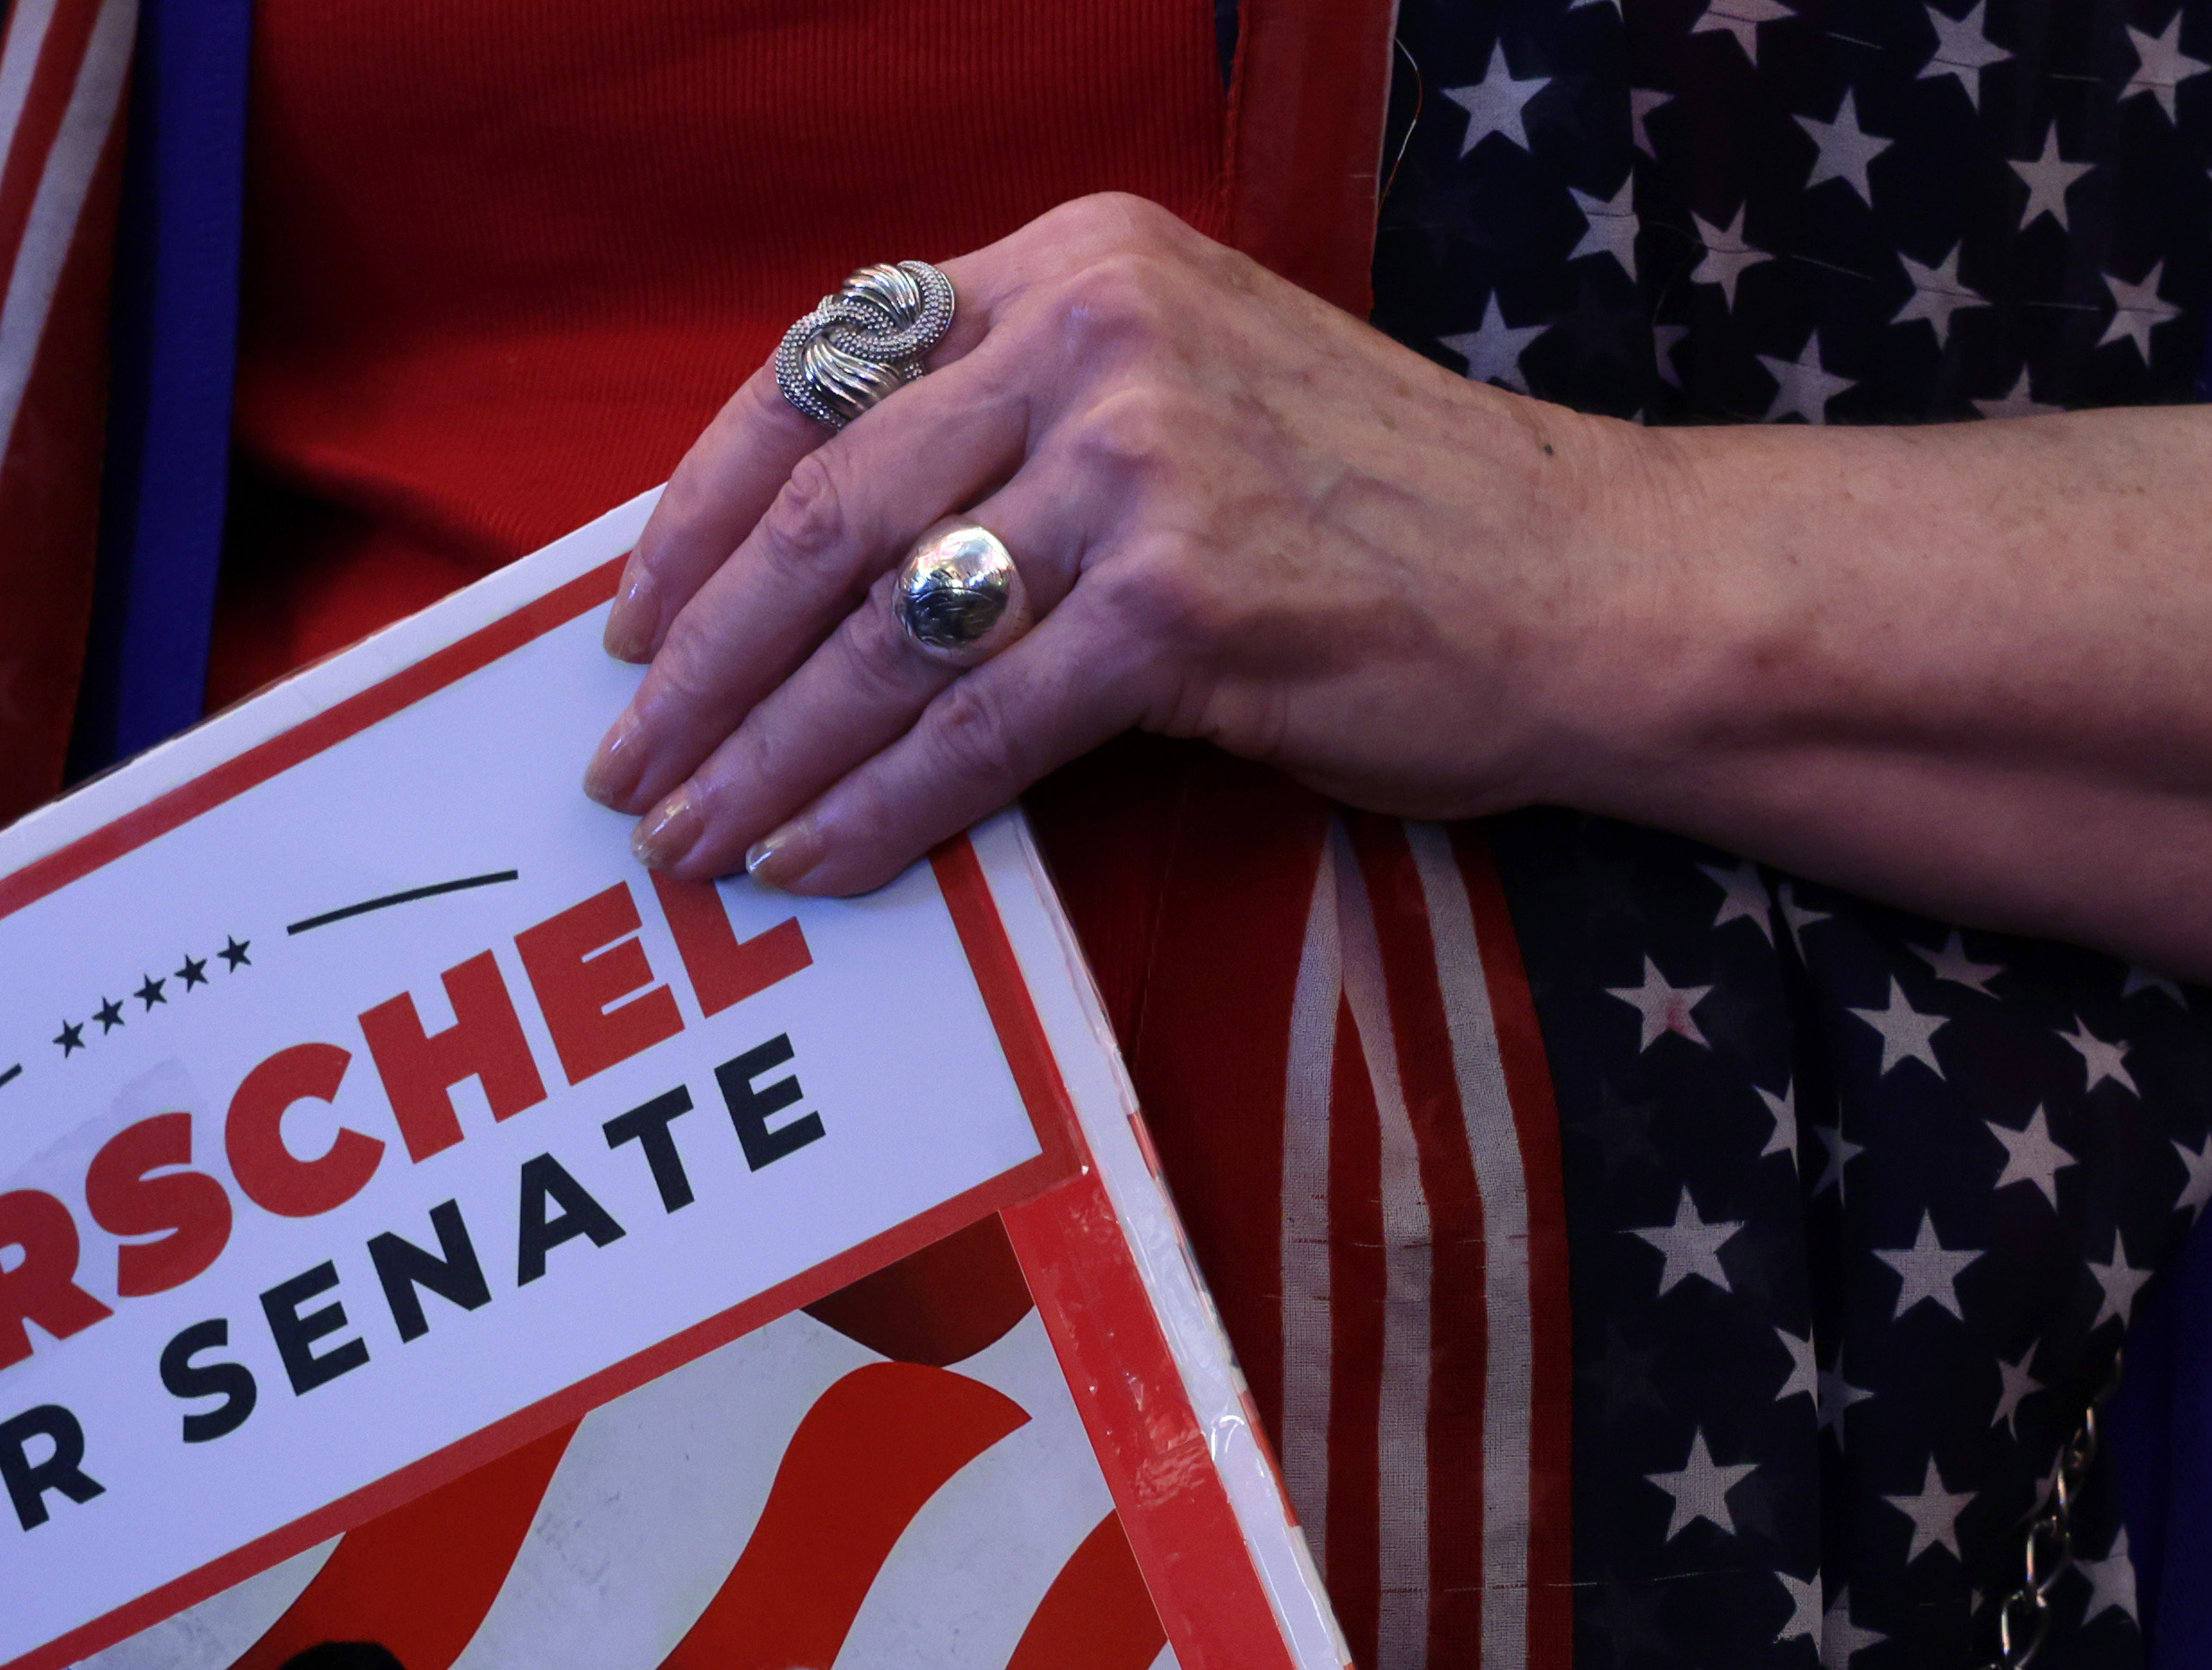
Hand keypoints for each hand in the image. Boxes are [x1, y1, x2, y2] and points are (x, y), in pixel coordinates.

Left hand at [584, 194, 1639, 899]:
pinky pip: (978, 729)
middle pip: (824, 511)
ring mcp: (1140, 466)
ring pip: (882, 632)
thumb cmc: (1395, 520)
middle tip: (625, 769)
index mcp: (1077, 263)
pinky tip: (819, 864)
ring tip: (695, 842)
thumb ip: (1027, 430)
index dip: (700, 508)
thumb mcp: (1197, 395)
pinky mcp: (1182, 605)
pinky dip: (881, 810)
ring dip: (766, 756)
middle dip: (699, 662)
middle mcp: (1093, 338)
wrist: (1587, 586)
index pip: (822, 372)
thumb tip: (833, 567)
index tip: (635, 618)